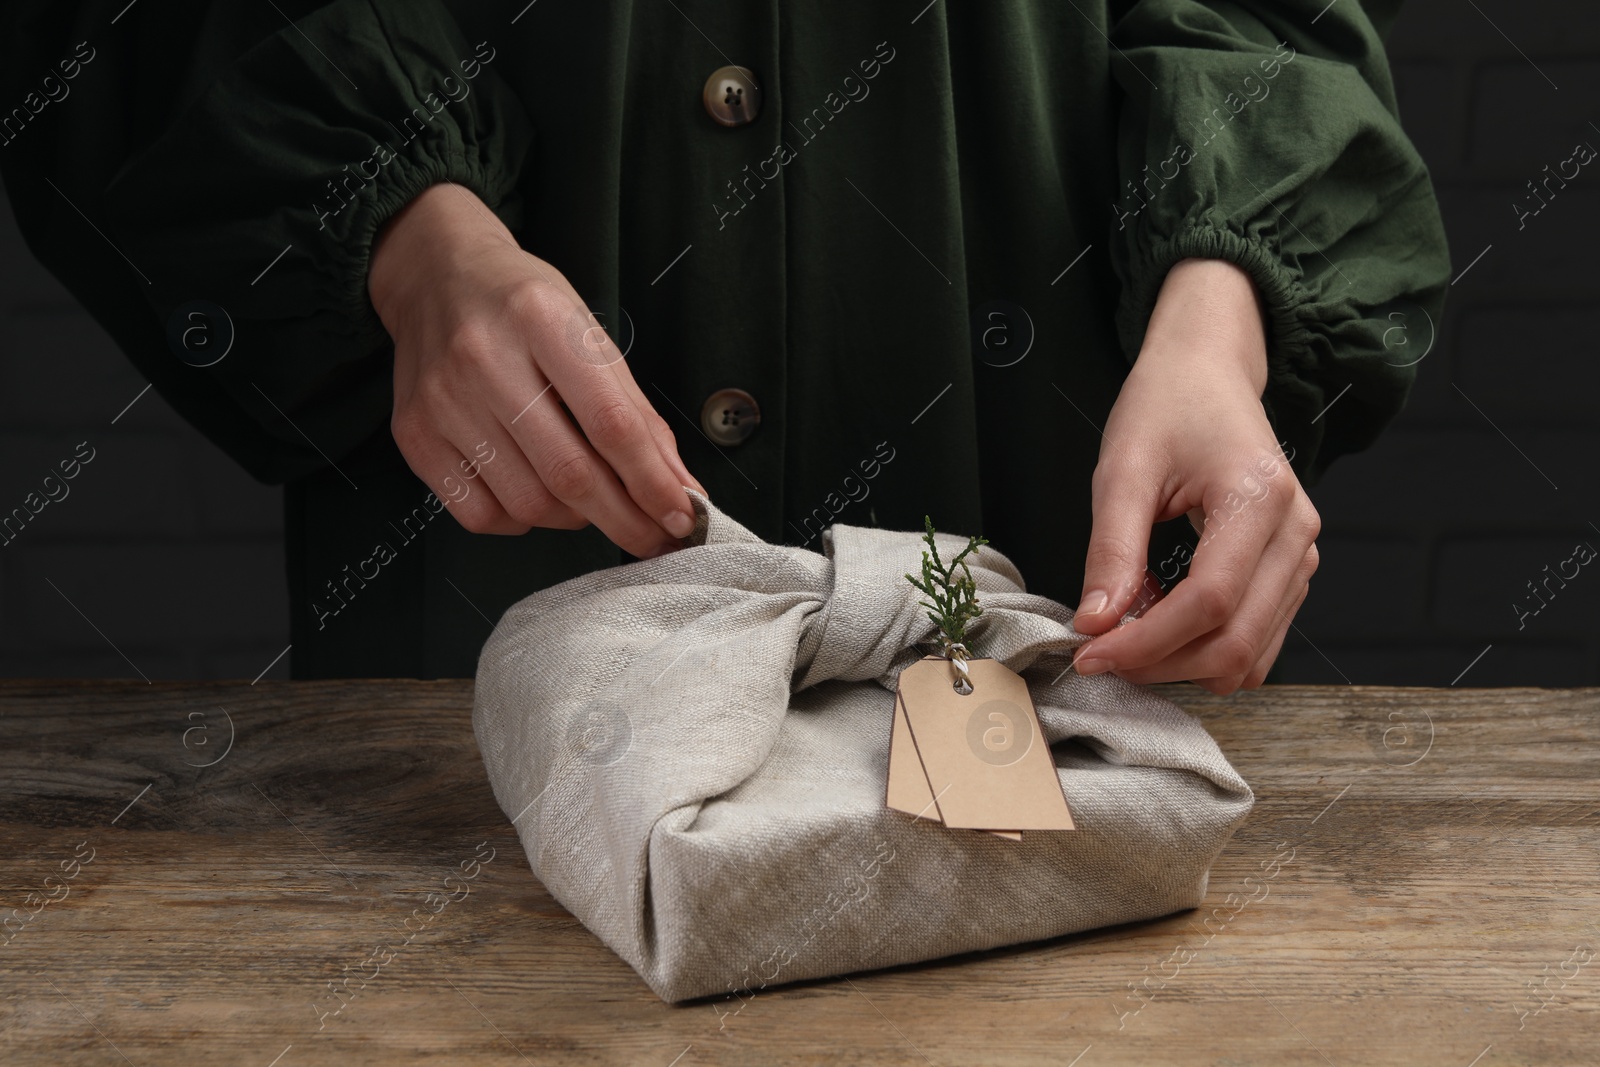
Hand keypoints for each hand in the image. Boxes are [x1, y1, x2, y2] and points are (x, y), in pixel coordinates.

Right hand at [368, 182, 705, 558]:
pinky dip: (523, 521)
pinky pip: (481, 514)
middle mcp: (483, 359)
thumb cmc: (523, 308)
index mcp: (541, 319)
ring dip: (575, 518)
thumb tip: (677, 486)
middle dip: (625, 520)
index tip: (682, 516)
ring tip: (589, 497)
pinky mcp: (414, 435)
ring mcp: (442, 401)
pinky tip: (535, 493)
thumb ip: (636, 412)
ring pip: (528, 503)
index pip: (611, 423)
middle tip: (655, 539)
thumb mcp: (588, 334)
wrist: (435, 278)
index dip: (652, 482)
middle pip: (569, 473)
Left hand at [1071, 258, 1320, 693]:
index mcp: (1258, 498)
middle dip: (1162, 663)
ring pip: (1249, 652)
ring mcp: (1302, 554)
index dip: (1146, 642)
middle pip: (1236, 641)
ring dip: (1183, 662)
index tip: (1089, 653)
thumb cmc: (1167, 407)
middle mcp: (1295, 532)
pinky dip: (1204, 647)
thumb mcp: (1123, 470)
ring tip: (1126, 630)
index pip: (1209, 602)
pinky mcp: (1292, 569)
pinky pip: (1256, 637)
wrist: (1207, 374)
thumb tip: (1096, 623)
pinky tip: (1159, 618)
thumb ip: (1112, 549)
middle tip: (1099, 655)